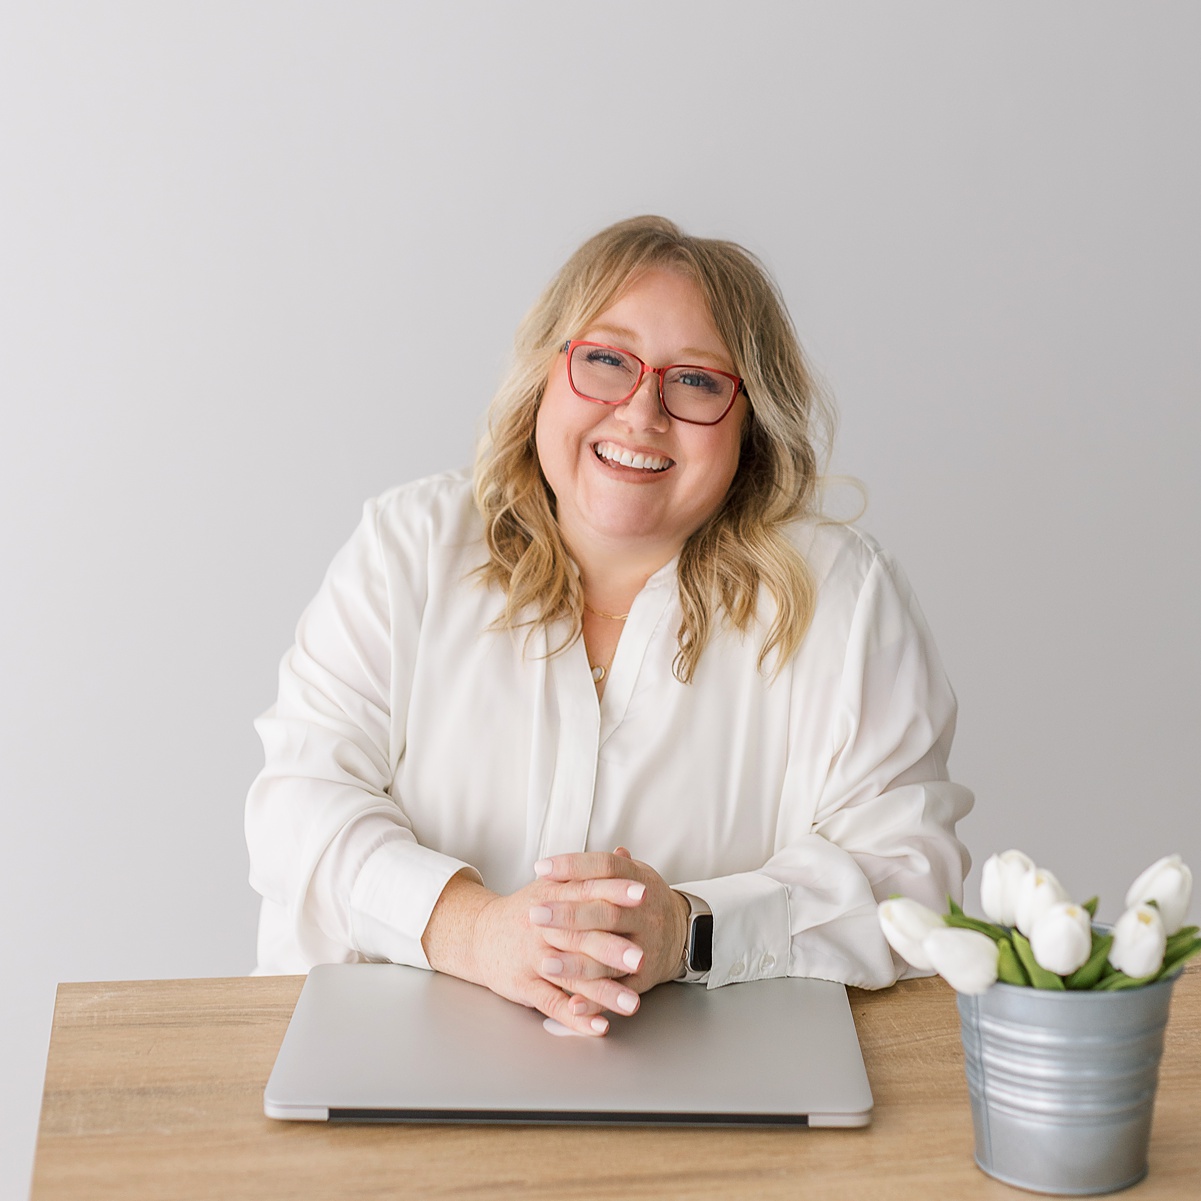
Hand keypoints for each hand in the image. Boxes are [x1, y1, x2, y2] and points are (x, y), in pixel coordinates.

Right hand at [421, 868, 648, 1036]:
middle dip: (612, 948)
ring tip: (631, 1003)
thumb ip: (590, 873)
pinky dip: (576, 1017)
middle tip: (643, 958)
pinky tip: (599, 1026)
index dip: (615, 891)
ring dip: (603, 992)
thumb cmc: (526, 910)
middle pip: (581, 936)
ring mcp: (533, 957)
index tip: (644, 894)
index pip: (587, 890)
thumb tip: (625, 854)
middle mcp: (543, 926)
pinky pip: (552, 1003)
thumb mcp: (554, 885)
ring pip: (571, 976)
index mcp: (554, 897)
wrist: (480, 934)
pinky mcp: (523, 985)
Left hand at [531, 847, 689, 1005]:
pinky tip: (573, 1005)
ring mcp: (646, 947)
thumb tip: (567, 859)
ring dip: (576, 963)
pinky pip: (618, 990)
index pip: (605, 868)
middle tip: (535, 914)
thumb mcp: (630, 875)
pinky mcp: (644, 979)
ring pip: (609, 955)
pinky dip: (595, 1001)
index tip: (541, 869)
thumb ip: (601, 868)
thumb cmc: (642, 901)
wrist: (681, 933)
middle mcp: (645, 914)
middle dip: (569, 915)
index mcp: (638, 881)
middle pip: (606, 913)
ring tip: (546, 964)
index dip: (574, 866)